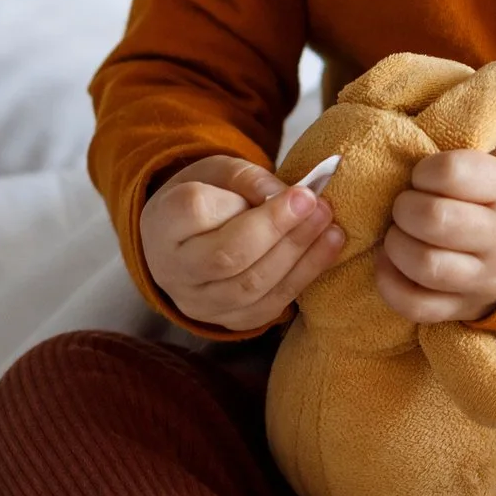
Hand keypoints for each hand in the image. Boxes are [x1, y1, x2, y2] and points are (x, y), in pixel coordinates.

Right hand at [140, 154, 343, 331]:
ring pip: (250, 288)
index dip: (253, 206)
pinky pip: (267, 308)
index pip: (198, 213)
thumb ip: (249, 179)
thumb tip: (286, 196)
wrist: (188, 241)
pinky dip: (303, 278)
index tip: (302, 193)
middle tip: (320, 208)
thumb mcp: (219, 173)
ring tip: (332, 228)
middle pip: (227, 257)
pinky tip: (327, 250)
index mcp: (163, 223)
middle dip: (281, 233)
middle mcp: (173, 270)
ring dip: (300, 257)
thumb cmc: (207, 198)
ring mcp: (198, 303)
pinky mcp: (226, 322)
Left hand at [376, 140, 495, 324]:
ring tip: (400, 235)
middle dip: (405, 208)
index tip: (423, 175)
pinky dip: (391, 284)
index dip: (425, 170)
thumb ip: (461, 162)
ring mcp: (483, 278)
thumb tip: (402, 159)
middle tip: (406, 206)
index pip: (454, 173)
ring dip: (397, 246)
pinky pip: (417, 306)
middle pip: (435, 220)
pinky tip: (391, 264)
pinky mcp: (464, 307)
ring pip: (426, 266)